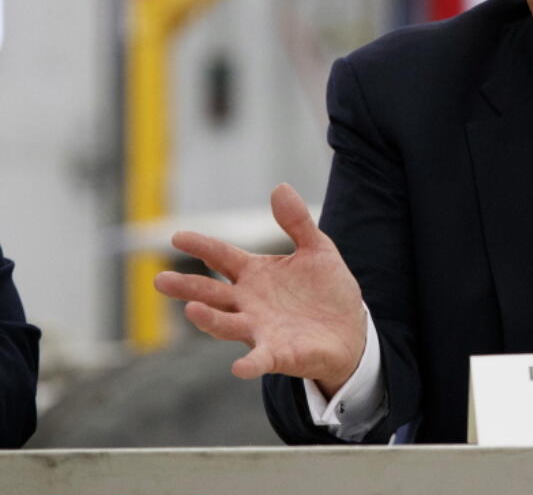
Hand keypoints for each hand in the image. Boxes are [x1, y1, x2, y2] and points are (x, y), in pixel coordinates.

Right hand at [154, 183, 366, 396]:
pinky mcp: (278, 354)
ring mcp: (260, 330)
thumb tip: (280, 187)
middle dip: (187, 287)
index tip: (177, 237)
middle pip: (212, 293)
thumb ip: (297, 222)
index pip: (222, 257)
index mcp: (255, 274)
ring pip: (227, 325)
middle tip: (160, 281)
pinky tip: (239, 367)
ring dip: (209, 319)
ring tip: (192, 309)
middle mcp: (249, 303)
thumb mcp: (317, 249)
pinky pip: (259, 360)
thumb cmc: (326, 290)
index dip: (201, 247)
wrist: (350, 330)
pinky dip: (249, 364)